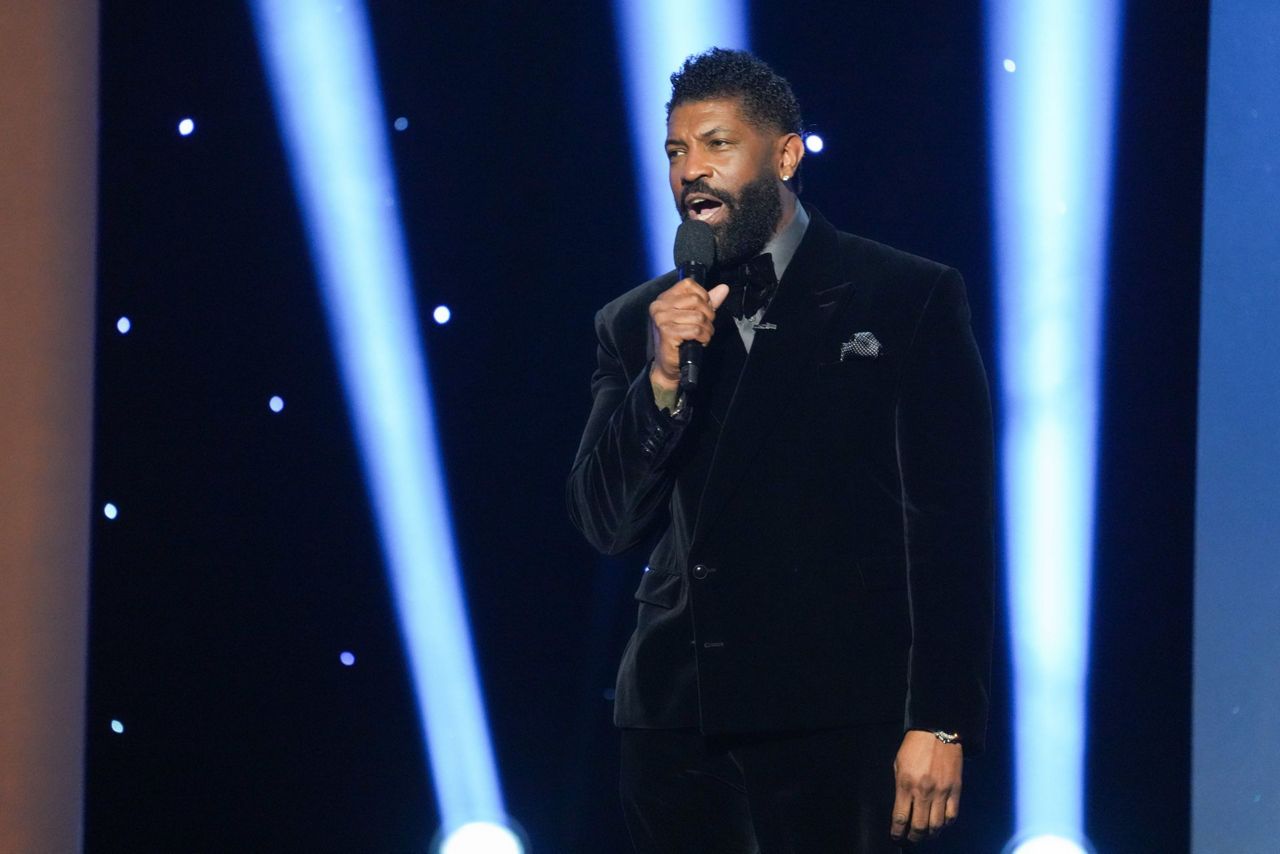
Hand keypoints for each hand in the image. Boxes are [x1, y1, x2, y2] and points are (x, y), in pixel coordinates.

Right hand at [648, 279, 730, 388]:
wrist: (667, 365)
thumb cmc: (679, 340)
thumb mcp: (693, 316)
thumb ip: (708, 301)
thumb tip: (723, 288)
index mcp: (664, 298)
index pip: (689, 284)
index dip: (703, 296)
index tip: (704, 311)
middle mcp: (659, 306)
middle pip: (696, 300)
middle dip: (708, 315)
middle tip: (705, 326)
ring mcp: (662, 319)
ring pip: (698, 316)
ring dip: (707, 329)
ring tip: (703, 336)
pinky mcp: (667, 332)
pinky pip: (696, 329)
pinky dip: (703, 337)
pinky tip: (699, 341)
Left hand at [890, 730, 962, 844]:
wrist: (938, 731)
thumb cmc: (914, 746)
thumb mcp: (898, 764)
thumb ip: (900, 787)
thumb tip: (902, 807)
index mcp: (905, 785)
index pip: (900, 817)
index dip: (897, 832)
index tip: (896, 837)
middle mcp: (924, 792)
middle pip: (919, 827)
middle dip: (913, 838)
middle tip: (911, 839)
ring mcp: (942, 792)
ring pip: (937, 825)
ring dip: (930, 834)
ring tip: (925, 835)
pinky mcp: (956, 790)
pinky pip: (952, 815)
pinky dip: (946, 824)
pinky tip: (940, 824)